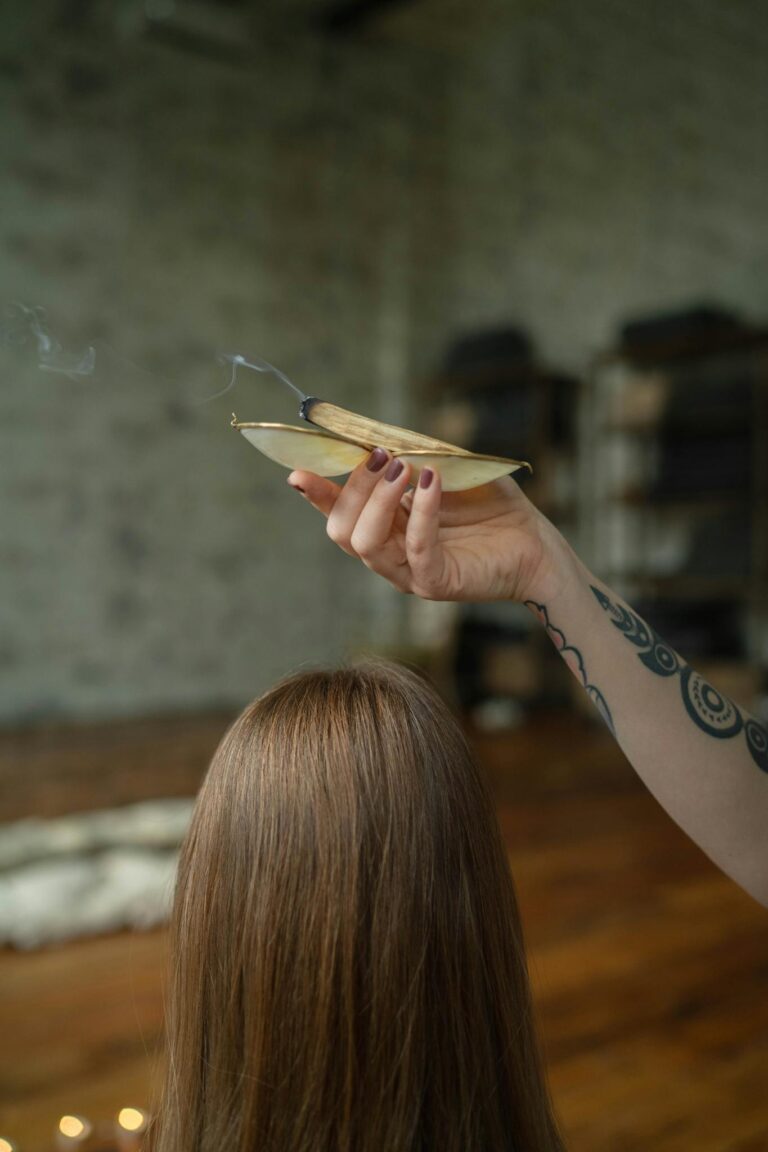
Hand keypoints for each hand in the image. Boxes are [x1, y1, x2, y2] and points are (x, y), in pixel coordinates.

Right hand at [286, 448, 570, 603]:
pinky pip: (416, 548)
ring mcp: (410, 573)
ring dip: (378, 500)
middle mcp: (390, 553)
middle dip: (352, 489)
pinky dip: (420, 511)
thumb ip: (412, 455)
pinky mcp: (437, 583)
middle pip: (341, 530)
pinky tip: (431, 481)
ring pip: (365, 544)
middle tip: (380, 456)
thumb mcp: (447, 468)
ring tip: (404, 467)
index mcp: (386, 527)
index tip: (296, 471)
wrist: (538, 542)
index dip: (316, 494)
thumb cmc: (493, 506)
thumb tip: (375, 435)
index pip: (338, 514)